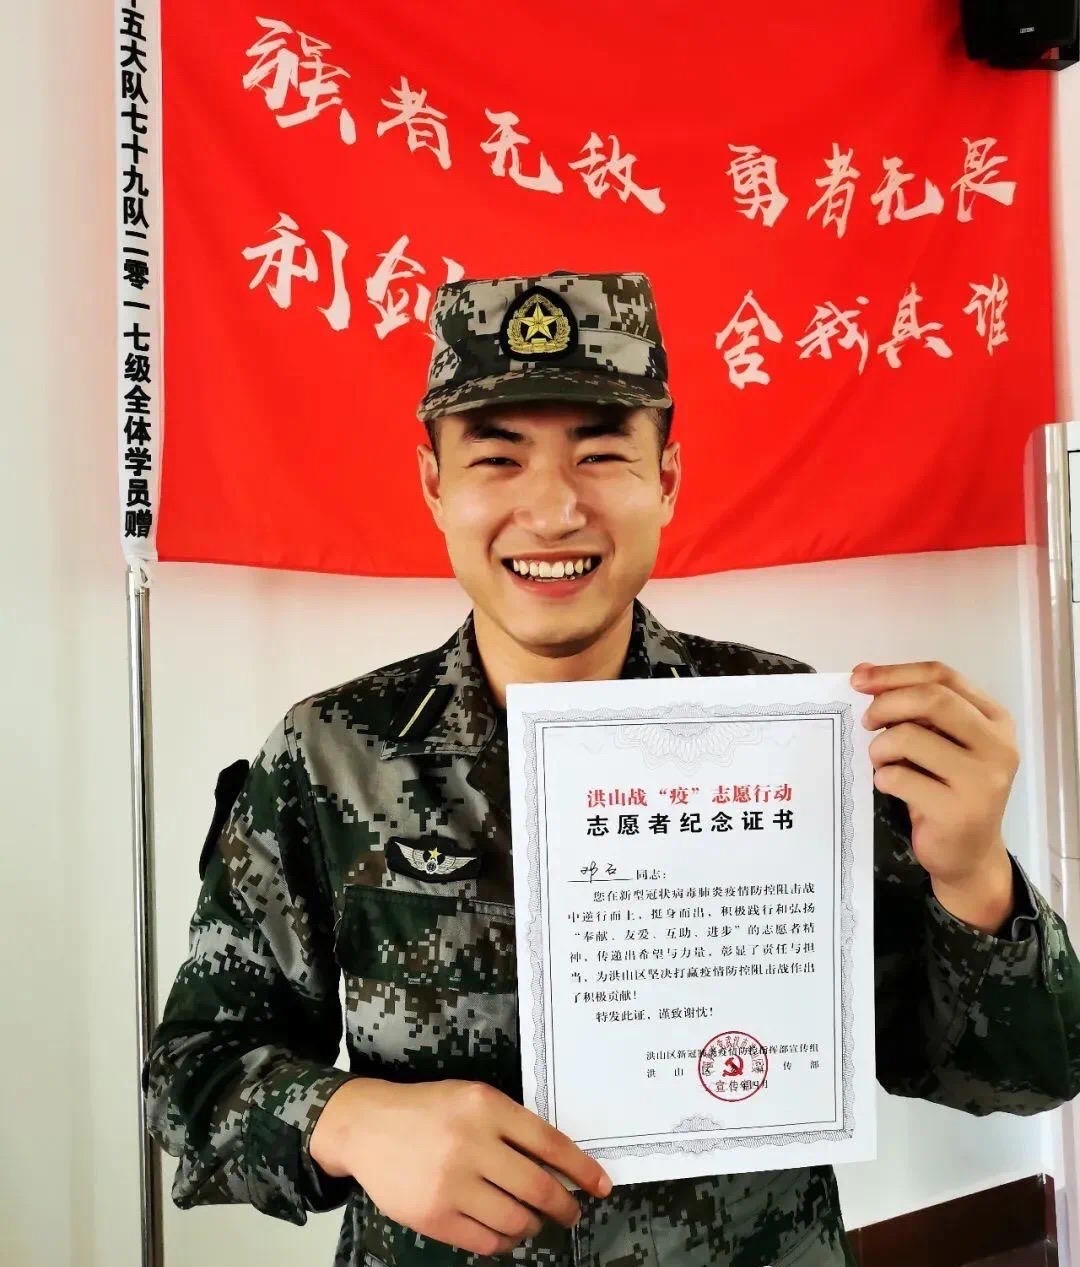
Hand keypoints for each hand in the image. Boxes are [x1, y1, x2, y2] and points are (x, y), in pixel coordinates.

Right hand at [308, 1077, 611, 1256]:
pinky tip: (503, 1230)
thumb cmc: (429, 1110)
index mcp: (486, 1107)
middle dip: (564, 1206)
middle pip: (537, 1187)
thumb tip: (558, 1165)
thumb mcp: (473, 1099)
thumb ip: (511, 1126)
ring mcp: (450, 1183)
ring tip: (532, 1221)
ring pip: (515, 1219)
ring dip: (532, 1225)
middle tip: (571, 1212)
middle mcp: (471, 1143)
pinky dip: (503, 1241)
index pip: (549, 1142)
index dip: (581, 1169)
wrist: (368, 1126)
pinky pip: (485, 1240)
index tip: (601, 1185)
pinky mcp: (433, 1215)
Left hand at [852, 660, 1019, 923]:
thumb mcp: (940, 742)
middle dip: (887, 703)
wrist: (968, 855)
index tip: (859, 678)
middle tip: (866, 721)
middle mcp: (998, 745)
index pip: (943, 675)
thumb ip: (913, 707)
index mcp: (995, 719)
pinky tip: (889, 785)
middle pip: (931, 699)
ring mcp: (982, 780)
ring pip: (910, 737)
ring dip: (880, 746)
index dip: (896, 672)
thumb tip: (863, 672)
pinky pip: (900, 777)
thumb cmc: (947, 790)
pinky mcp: (959, 811)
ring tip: (880, 760)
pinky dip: (882, 777)